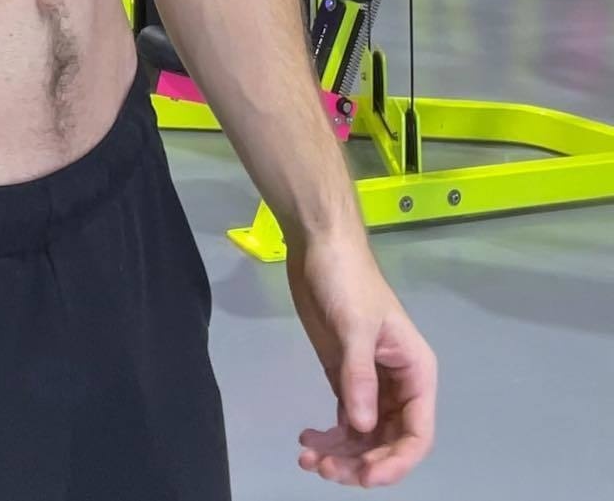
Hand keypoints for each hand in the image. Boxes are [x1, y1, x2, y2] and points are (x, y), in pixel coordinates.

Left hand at [286, 232, 435, 487]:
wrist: (318, 246)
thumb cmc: (347, 280)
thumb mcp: (355, 327)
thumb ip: (359, 378)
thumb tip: (362, 428)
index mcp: (415, 373)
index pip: (417, 433)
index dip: (396, 462)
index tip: (365, 476)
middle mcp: (398, 384)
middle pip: (389, 442)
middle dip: (360, 462)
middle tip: (325, 468)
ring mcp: (370, 383)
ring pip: (364, 437)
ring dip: (341, 454)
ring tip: (308, 458)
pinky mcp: (344, 377)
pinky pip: (344, 420)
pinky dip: (328, 436)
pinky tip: (305, 438)